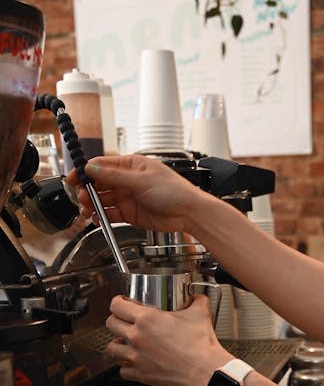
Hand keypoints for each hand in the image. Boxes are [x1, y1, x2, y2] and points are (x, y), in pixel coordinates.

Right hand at [66, 154, 201, 232]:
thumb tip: (92, 169)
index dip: (85, 172)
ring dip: (92, 206)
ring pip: (102, 200)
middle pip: (99, 184)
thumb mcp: (141, 180)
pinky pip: (111, 215)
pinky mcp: (130, 214)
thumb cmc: (174, 191)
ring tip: (87, 211)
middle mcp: (126, 181)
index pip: (101, 166)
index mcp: (130, 165)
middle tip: (83, 199)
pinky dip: (102, 217)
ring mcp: (127, 197)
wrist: (188, 213)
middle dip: (87, 191)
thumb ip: (115, 176)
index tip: (73, 179)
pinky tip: (97, 219)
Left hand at [105, 294, 232, 385]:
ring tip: (125, 343)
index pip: (117, 305)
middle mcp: (137, 337)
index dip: (118, 302)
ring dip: (118, 343)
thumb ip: (196, 301)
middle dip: (116, 320)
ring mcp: (136, 357)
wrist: (205, 370)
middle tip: (124, 321)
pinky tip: (134, 363)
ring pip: (112, 347)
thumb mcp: (200, 314)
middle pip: (110, 324)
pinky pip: (123, 370)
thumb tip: (196, 298)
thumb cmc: (201, 346)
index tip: (122, 303)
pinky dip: (126, 367)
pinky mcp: (140, 374)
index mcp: (147, 319)